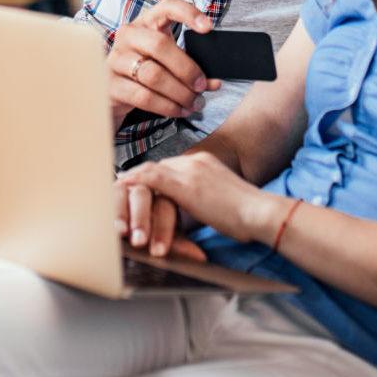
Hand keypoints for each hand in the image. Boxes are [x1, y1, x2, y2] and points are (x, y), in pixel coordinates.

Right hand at [107, 0, 221, 129]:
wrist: (115, 89)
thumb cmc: (148, 66)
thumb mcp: (168, 58)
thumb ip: (191, 66)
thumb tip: (214, 82)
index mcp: (147, 21)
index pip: (167, 6)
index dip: (188, 13)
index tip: (208, 28)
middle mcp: (129, 35)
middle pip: (159, 45)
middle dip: (186, 69)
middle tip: (201, 85)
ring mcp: (116, 59)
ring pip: (152, 74)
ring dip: (179, 92)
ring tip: (194, 103)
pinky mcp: (110, 84)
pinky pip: (143, 96)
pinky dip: (167, 106)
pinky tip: (179, 110)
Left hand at [119, 152, 280, 249]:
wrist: (261, 212)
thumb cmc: (247, 215)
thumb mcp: (220, 202)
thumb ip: (203, 200)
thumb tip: (193, 211)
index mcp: (205, 163)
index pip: (170, 167)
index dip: (151, 178)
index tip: (136, 187)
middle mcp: (196, 161)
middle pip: (157, 167)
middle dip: (138, 180)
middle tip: (118, 190)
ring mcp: (190, 170)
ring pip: (151, 171)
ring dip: (132, 185)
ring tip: (115, 193)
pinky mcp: (186, 184)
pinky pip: (152, 179)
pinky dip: (135, 183)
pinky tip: (121, 188)